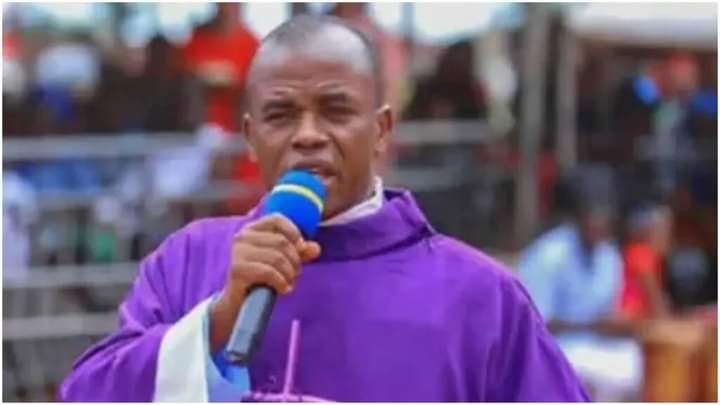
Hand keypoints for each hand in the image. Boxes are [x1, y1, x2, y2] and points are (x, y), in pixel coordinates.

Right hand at [209, 214, 320, 351]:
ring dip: (289, 274)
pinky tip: (283, 289)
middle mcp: (242, 237)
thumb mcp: (283, 261)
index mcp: (252, 229)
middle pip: (281, 242)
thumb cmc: (262, 277)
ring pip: (277, 258)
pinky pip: (268, 272)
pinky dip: (281, 282)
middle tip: (295, 274)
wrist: (239, 302)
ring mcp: (238, 252)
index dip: (294, 233)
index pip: (276, 219)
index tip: (300, 249)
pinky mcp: (237, 270)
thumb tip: (315, 248)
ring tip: (288, 283)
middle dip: (294, 260)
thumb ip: (300, 252)